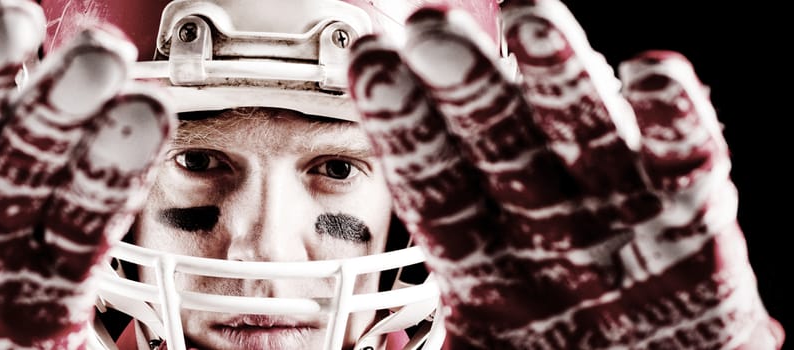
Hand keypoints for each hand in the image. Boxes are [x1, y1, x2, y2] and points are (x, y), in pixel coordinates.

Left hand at [347, 0, 782, 347]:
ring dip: (558, 78)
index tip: (368, 64)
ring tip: (530, 17)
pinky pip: (684, 163)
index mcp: (479, 256)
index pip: (431, 181)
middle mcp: (540, 219)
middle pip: (496, 142)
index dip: (401, 124)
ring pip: (581, 134)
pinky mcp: (692, 224)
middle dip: (465, 86)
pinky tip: (651, 74)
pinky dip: (672, 120)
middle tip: (430, 28)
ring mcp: (614, 213)